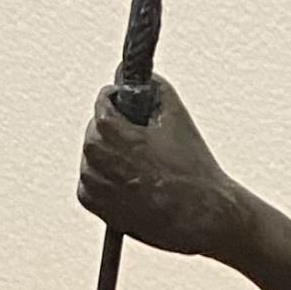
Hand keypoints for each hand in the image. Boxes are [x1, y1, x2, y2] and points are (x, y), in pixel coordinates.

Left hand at [77, 75, 242, 256]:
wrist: (201, 215)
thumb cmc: (193, 169)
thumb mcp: (177, 117)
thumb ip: (154, 87)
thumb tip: (134, 75)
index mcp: (114, 133)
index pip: (102, 104)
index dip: (117, 102)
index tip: (128, 106)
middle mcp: (100, 159)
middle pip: (94, 133)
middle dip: (112, 131)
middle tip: (136, 138)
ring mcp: (98, 185)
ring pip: (90, 160)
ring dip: (107, 156)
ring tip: (135, 162)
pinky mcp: (98, 208)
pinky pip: (89, 187)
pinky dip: (103, 181)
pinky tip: (128, 181)